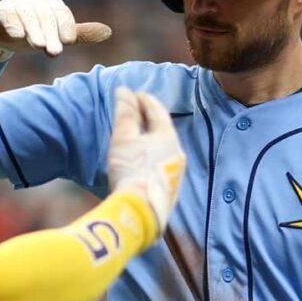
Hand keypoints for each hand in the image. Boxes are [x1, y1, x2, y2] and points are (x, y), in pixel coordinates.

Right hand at [0, 0, 112, 61]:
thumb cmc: (31, 33)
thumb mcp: (55, 36)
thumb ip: (78, 35)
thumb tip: (108, 32)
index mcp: (51, 5)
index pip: (62, 13)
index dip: (66, 26)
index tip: (69, 41)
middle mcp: (35, 0)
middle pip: (45, 15)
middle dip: (50, 34)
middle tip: (54, 52)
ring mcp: (16, 4)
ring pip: (27, 15)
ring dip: (33, 30)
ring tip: (37, 46)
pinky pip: (7, 14)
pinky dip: (12, 24)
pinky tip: (17, 35)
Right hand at [107, 87, 185, 235]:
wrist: (139, 210)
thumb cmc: (131, 168)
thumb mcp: (124, 137)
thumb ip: (125, 112)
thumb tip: (124, 90)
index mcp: (168, 137)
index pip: (157, 112)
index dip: (145, 101)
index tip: (135, 94)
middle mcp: (178, 153)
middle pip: (163, 130)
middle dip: (149, 119)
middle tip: (136, 112)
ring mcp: (176, 174)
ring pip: (164, 149)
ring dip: (151, 140)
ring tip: (138, 137)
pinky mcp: (169, 190)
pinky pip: (161, 165)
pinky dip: (152, 157)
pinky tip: (143, 162)